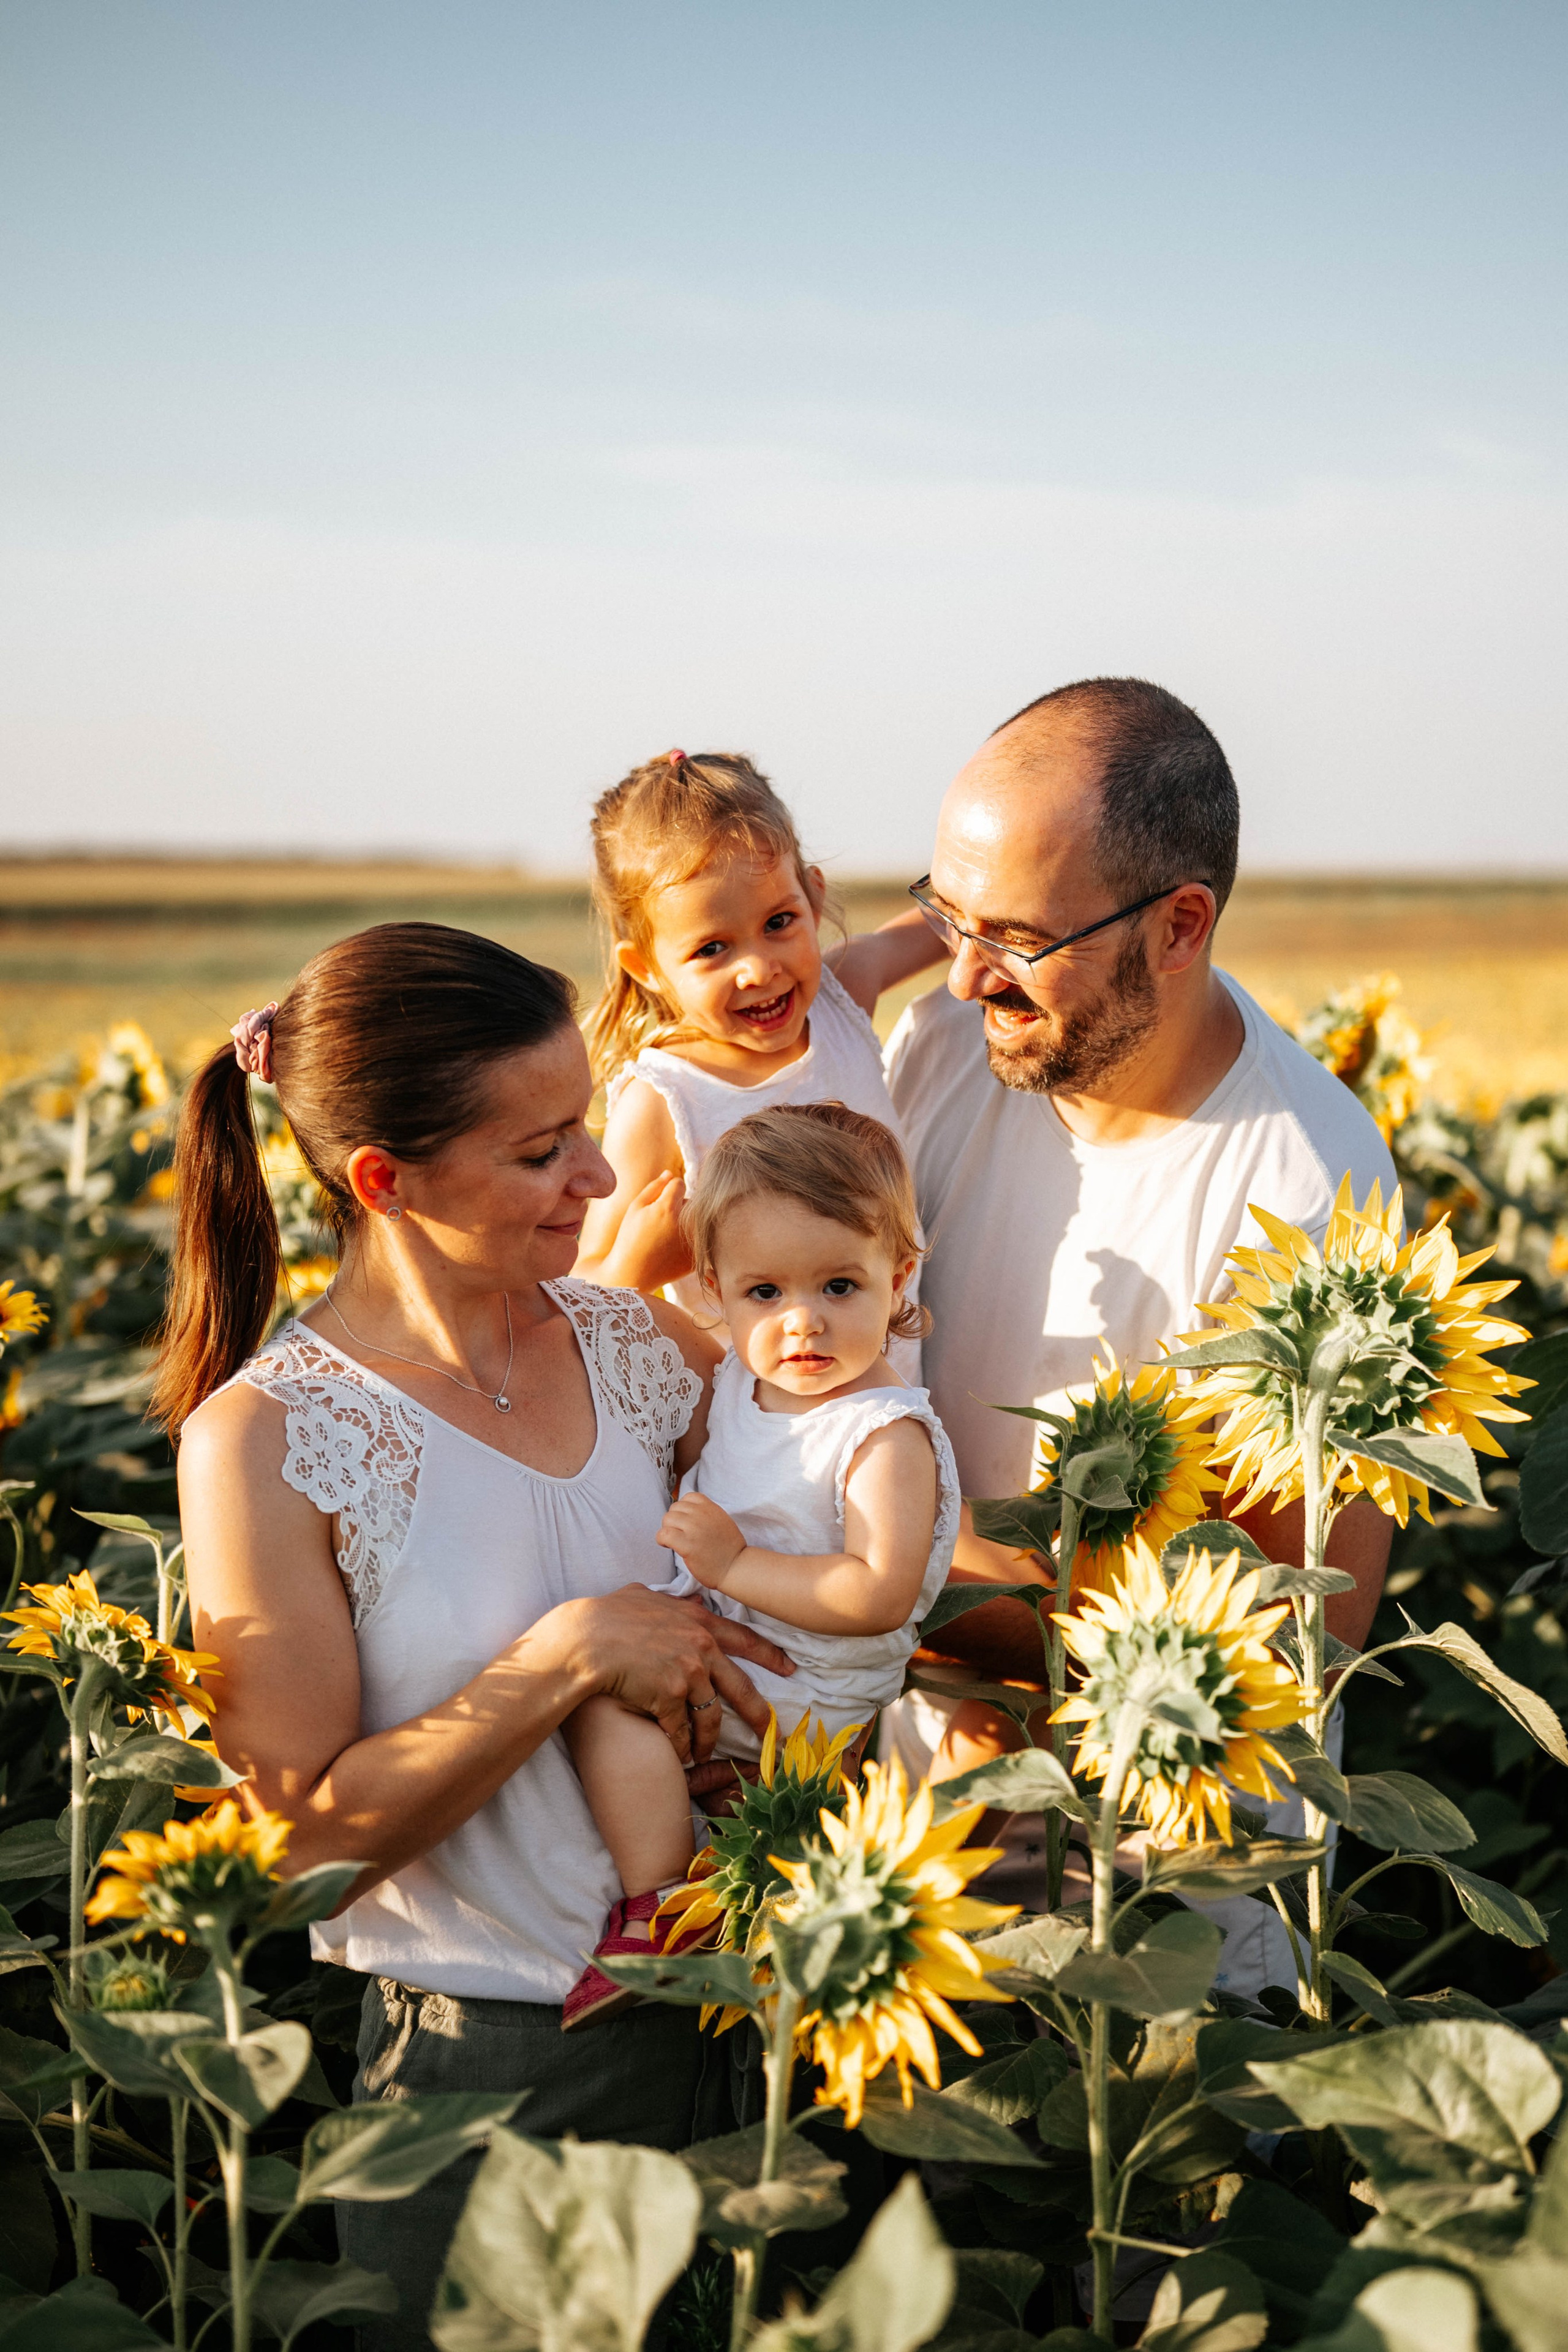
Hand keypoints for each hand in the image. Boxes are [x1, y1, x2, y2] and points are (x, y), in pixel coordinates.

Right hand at [569, 1588, 788, 1764]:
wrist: (586, 1639)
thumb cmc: (608, 1615)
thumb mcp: (646, 1596)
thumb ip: (673, 1602)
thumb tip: (689, 1600)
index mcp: (699, 1622)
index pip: (746, 1640)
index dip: (770, 1655)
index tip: (789, 1668)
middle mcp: (701, 1648)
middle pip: (740, 1687)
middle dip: (758, 1713)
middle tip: (770, 1731)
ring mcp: (687, 1673)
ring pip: (710, 1716)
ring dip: (708, 1740)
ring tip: (703, 1754)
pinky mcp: (669, 1697)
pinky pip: (681, 1730)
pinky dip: (680, 1746)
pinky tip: (678, 1756)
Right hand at [602, 1170, 692, 1291]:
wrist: (631, 1274)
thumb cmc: (629, 1238)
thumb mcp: (635, 1208)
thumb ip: (655, 1187)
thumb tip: (671, 1174)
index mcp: (668, 1208)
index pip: (679, 1184)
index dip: (668, 1190)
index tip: (660, 1202)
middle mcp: (685, 1224)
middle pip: (691, 1202)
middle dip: (679, 1207)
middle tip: (661, 1223)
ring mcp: (693, 1243)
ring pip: (697, 1220)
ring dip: (687, 1223)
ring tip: (666, 1236)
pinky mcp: (697, 1257)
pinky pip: (699, 1239)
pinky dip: (689, 1241)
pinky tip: (672, 1249)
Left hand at [659, 1493, 745, 1586]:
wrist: (736, 1567)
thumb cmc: (729, 1548)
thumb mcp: (722, 1521)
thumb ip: (706, 1514)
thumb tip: (687, 1514)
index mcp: (711, 1507)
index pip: (688, 1497)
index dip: (683, 1510)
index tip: (685, 1522)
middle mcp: (702, 1514)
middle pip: (674, 1508)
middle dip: (674, 1521)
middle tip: (680, 1534)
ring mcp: (694, 1528)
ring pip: (667, 1519)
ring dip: (667, 1529)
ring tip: (674, 1541)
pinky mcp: (687, 1544)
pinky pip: (664, 1534)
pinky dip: (662, 1540)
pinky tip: (668, 1546)